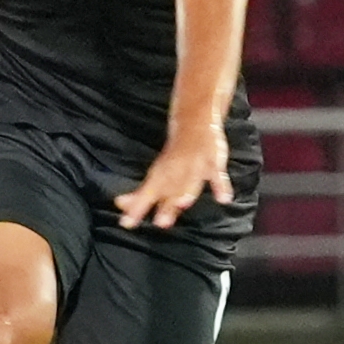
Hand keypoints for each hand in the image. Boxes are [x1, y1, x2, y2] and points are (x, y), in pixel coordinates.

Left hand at [115, 125, 232, 229]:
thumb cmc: (175, 154)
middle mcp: (176, 171)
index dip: (137, 208)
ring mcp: (196, 166)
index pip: (146, 193)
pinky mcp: (214, 161)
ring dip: (187, 192)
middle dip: (165, 206)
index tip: (127, 223)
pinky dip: (221, 186)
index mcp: (161, 173)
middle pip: (168, 191)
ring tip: (182, 204)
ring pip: (190, 181)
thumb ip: (143, 193)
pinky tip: (223, 199)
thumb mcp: (158, 172)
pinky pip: (218, 175)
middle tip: (159, 223)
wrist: (195, 120)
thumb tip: (120, 204)